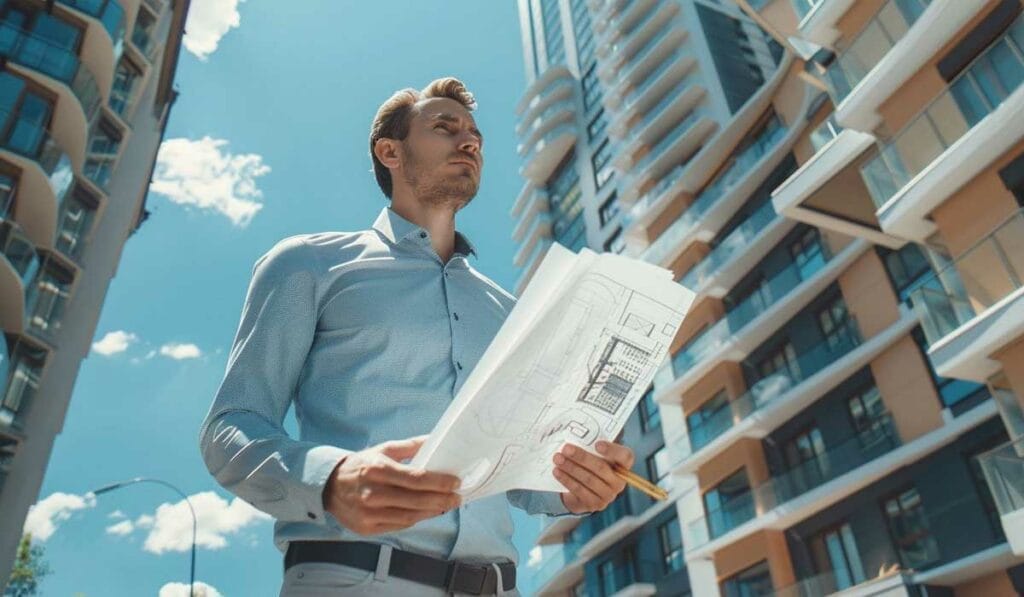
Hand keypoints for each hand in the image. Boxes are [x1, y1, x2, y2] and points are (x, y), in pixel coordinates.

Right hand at [322, 436, 461, 535]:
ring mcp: (369, 513)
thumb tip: (435, 440)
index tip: (456, 482)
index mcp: (378, 469)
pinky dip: (415, 519)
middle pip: (416, 500)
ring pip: (410, 516)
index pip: (416, 478)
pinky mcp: (367, 528)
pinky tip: (426, 512)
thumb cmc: (361, 465)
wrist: (328, 486)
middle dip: (442, 499)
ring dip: (432, 511)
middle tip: (457, 497)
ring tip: (445, 505)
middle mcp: (373, 493)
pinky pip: (399, 525)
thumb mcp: (383, 449)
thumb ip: (410, 446)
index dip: (439, 482)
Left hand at [552, 440, 633, 513]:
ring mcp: (608, 495)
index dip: (612, 450)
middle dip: (581, 457)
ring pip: (588, 479)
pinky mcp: (595, 504)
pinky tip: (557, 472)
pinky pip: (579, 490)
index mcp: (623, 465)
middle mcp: (619, 481)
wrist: (584, 490)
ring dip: (571, 468)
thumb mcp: (594, 454)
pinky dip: (566, 480)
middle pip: (601, 467)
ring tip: (558, 458)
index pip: (625, 456)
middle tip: (566, 448)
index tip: (597, 444)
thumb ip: (591, 445)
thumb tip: (574, 434)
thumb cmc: (590, 465)